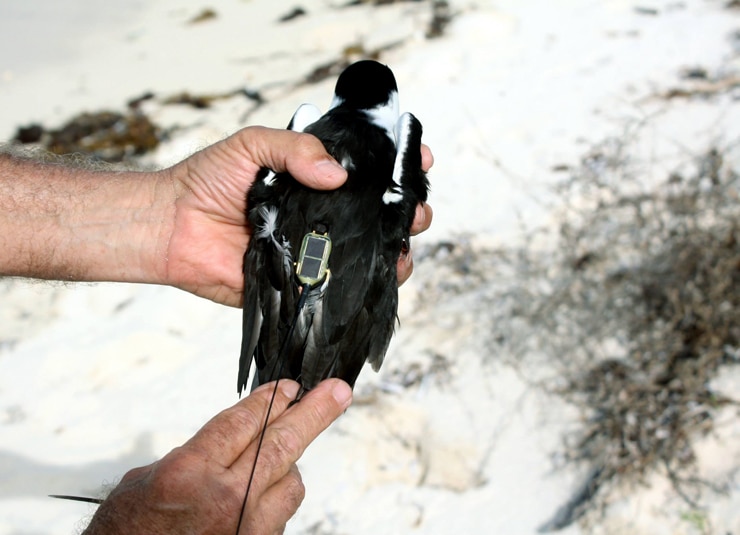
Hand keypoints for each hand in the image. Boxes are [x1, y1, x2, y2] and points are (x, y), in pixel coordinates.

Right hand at [83, 379, 352, 534]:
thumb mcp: (143, 482)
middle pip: (282, 442)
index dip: (270, 400)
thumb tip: (229, 441)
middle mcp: (226, 500)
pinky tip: (262, 492)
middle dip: (315, 412)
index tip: (289, 387)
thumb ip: (193, 456)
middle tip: (337, 392)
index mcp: (191, 474)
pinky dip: (275, 498)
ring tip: (285, 449)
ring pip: (291, 482)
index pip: (244, 422)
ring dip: (290, 463)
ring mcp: (247, 529)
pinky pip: (281, 514)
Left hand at [160, 127, 432, 305]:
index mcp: (313, 179)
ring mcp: (315, 248)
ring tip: (404, 241)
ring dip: (396, 246)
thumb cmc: (205, 182)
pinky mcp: (303, 281)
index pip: (366, 172)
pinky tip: (385, 273)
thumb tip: (338, 174)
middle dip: (407, 209)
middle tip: (414, 208)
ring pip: (369, 251)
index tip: (418, 161)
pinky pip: (343, 284)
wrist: (172, 228)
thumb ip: (294, 149)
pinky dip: (369, 281)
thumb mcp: (251, 145)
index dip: (397, 167)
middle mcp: (322, 214)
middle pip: (377, 213)